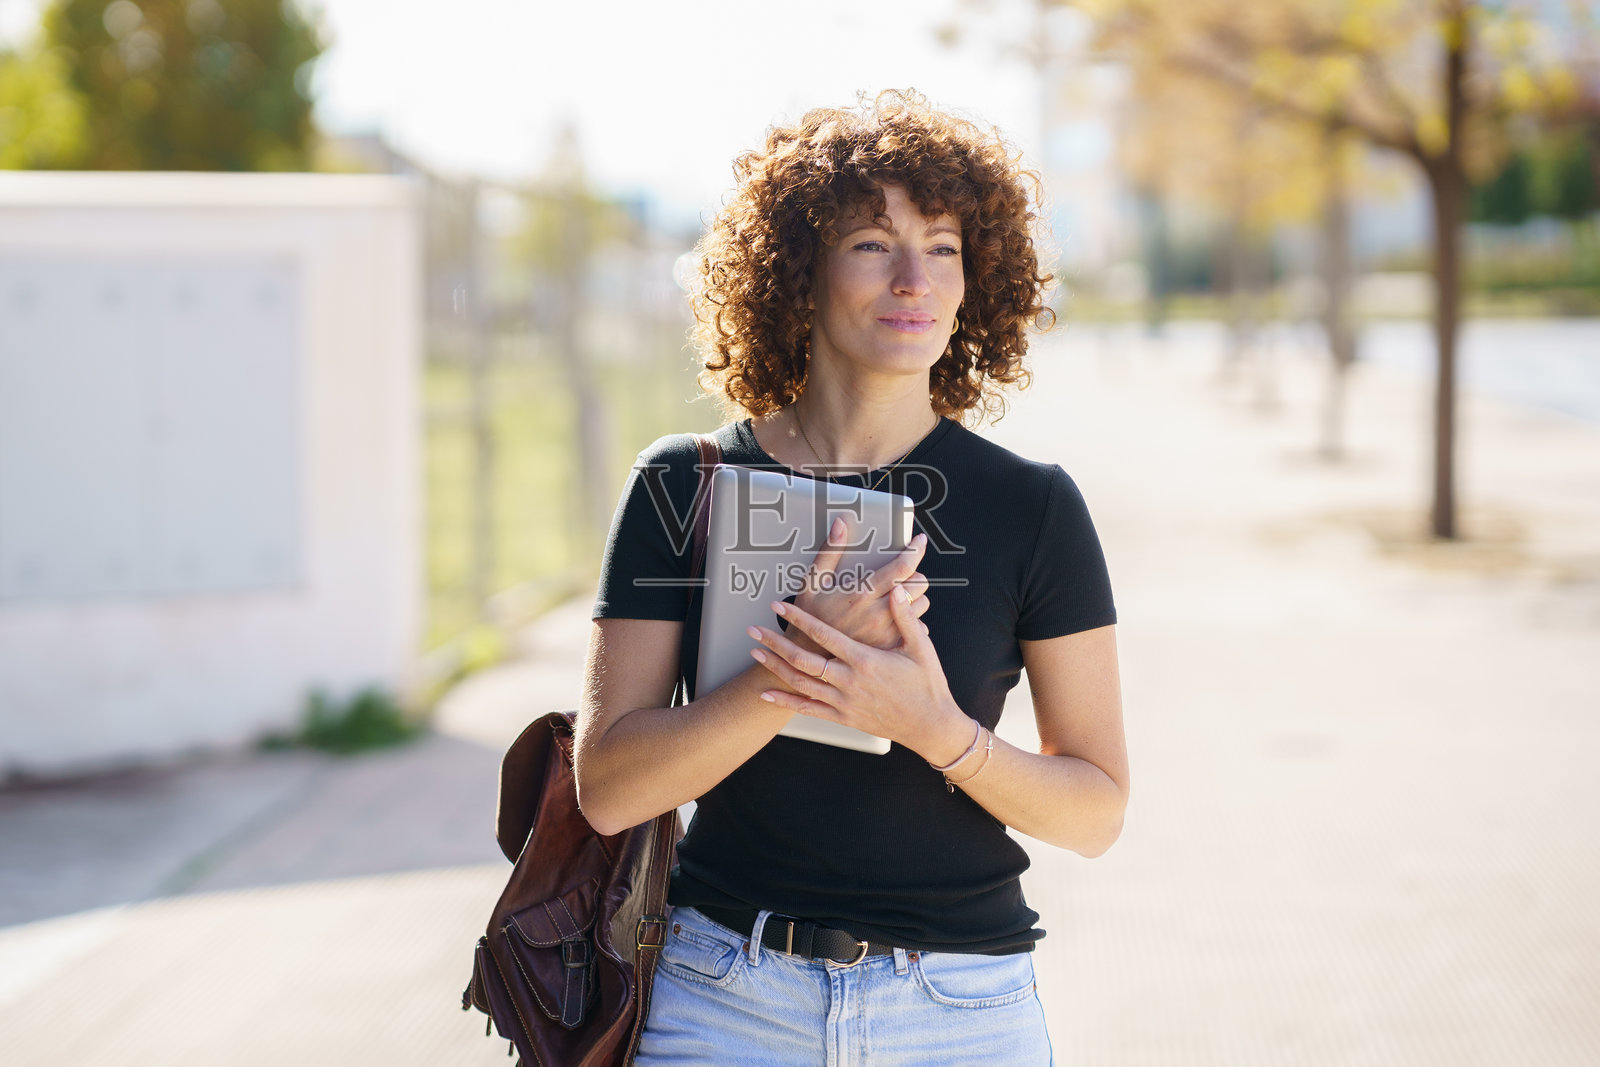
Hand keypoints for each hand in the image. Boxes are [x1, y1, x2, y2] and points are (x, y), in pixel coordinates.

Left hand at [746, 584, 967, 760]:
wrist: (930, 726)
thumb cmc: (927, 684)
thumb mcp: (920, 647)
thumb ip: (905, 617)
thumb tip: (896, 589)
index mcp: (865, 660)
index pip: (824, 635)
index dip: (799, 619)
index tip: (779, 606)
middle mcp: (849, 681)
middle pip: (803, 660)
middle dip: (775, 643)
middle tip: (754, 630)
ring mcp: (844, 702)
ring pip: (801, 684)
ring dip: (775, 668)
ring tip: (755, 653)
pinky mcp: (844, 717)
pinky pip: (809, 709)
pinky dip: (785, 702)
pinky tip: (766, 694)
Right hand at [788, 518, 930, 655]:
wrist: (810, 657)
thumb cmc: (810, 617)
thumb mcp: (813, 582)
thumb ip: (830, 551)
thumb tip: (841, 523)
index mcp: (861, 594)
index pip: (901, 567)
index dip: (915, 550)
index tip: (920, 540)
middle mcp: (878, 613)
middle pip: (918, 584)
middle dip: (914, 574)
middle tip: (901, 574)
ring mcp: (887, 631)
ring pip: (921, 604)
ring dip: (914, 596)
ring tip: (897, 595)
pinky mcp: (891, 645)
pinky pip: (918, 626)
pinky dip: (911, 618)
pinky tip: (895, 616)